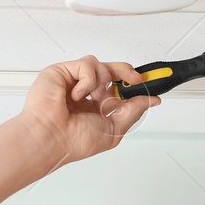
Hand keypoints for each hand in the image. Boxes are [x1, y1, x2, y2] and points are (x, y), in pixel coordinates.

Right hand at [18, 55, 160, 164]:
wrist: (52, 136)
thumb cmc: (74, 140)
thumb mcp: (115, 129)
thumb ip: (133, 111)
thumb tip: (152, 100)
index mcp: (94, 108)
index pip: (115, 88)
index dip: (130, 83)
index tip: (145, 83)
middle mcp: (83, 93)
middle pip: (109, 71)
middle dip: (125, 72)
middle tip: (135, 78)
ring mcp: (72, 81)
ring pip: (99, 65)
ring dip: (103, 81)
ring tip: (93, 98)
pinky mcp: (61, 71)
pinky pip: (86, 64)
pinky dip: (88, 80)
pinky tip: (77, 94)